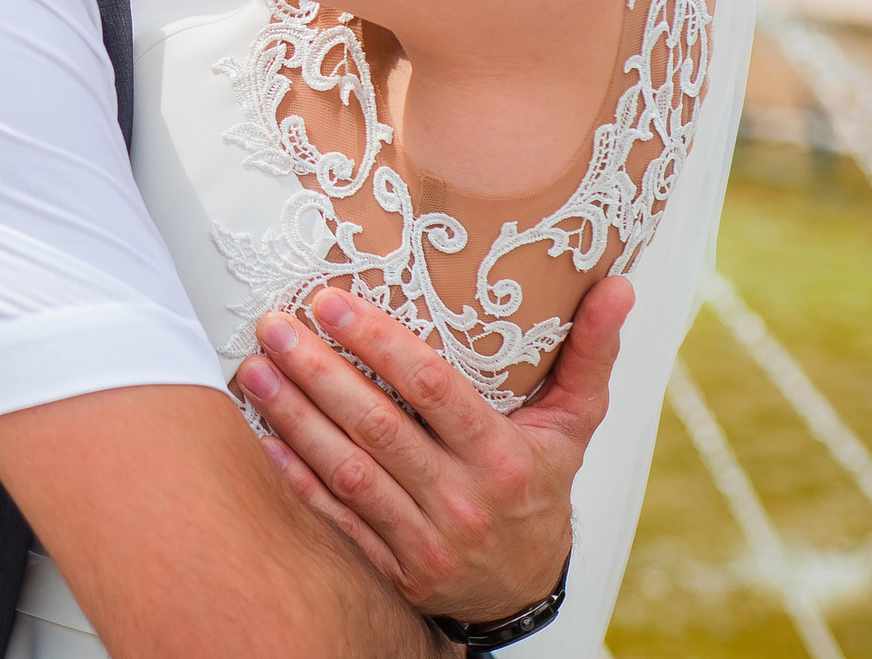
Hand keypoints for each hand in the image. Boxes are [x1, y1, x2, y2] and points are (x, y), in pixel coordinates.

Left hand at [232, 277, 631, 623]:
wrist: (522, 586)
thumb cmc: (541, 484)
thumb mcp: (575, 423)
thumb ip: (589, 353)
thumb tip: (617, 284)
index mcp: (504, 456)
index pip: (434, 389)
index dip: (379, 343)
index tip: (331, 302)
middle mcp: (463, 499)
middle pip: (378, 427)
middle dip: (318, 372)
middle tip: (274, 324)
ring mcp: (425, 537)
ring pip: (347, 471)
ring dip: (293, 418)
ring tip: (253, 368)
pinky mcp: (391, 566)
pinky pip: (335, 518)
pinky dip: (293, 477)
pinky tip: (261, 436)